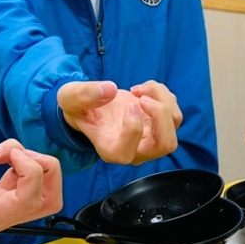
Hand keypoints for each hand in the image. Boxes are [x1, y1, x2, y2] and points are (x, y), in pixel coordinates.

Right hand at [58, 80, 180, 164]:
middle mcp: (135, 150)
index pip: (128, 153)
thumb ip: (83, 95)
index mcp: (111, 151)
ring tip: (139, 89)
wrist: (92, 106)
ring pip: (174, 124)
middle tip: (141, 98)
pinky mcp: (159, 125)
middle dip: (160, 114)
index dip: (132, 128)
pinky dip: (162, 94)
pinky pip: (174, 112)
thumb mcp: (70, 98)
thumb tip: (110, 90)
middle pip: (166, 144)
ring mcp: (151, 139)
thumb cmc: (80, 107)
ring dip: (162, 99)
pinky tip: (143, 89)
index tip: (126, 105)